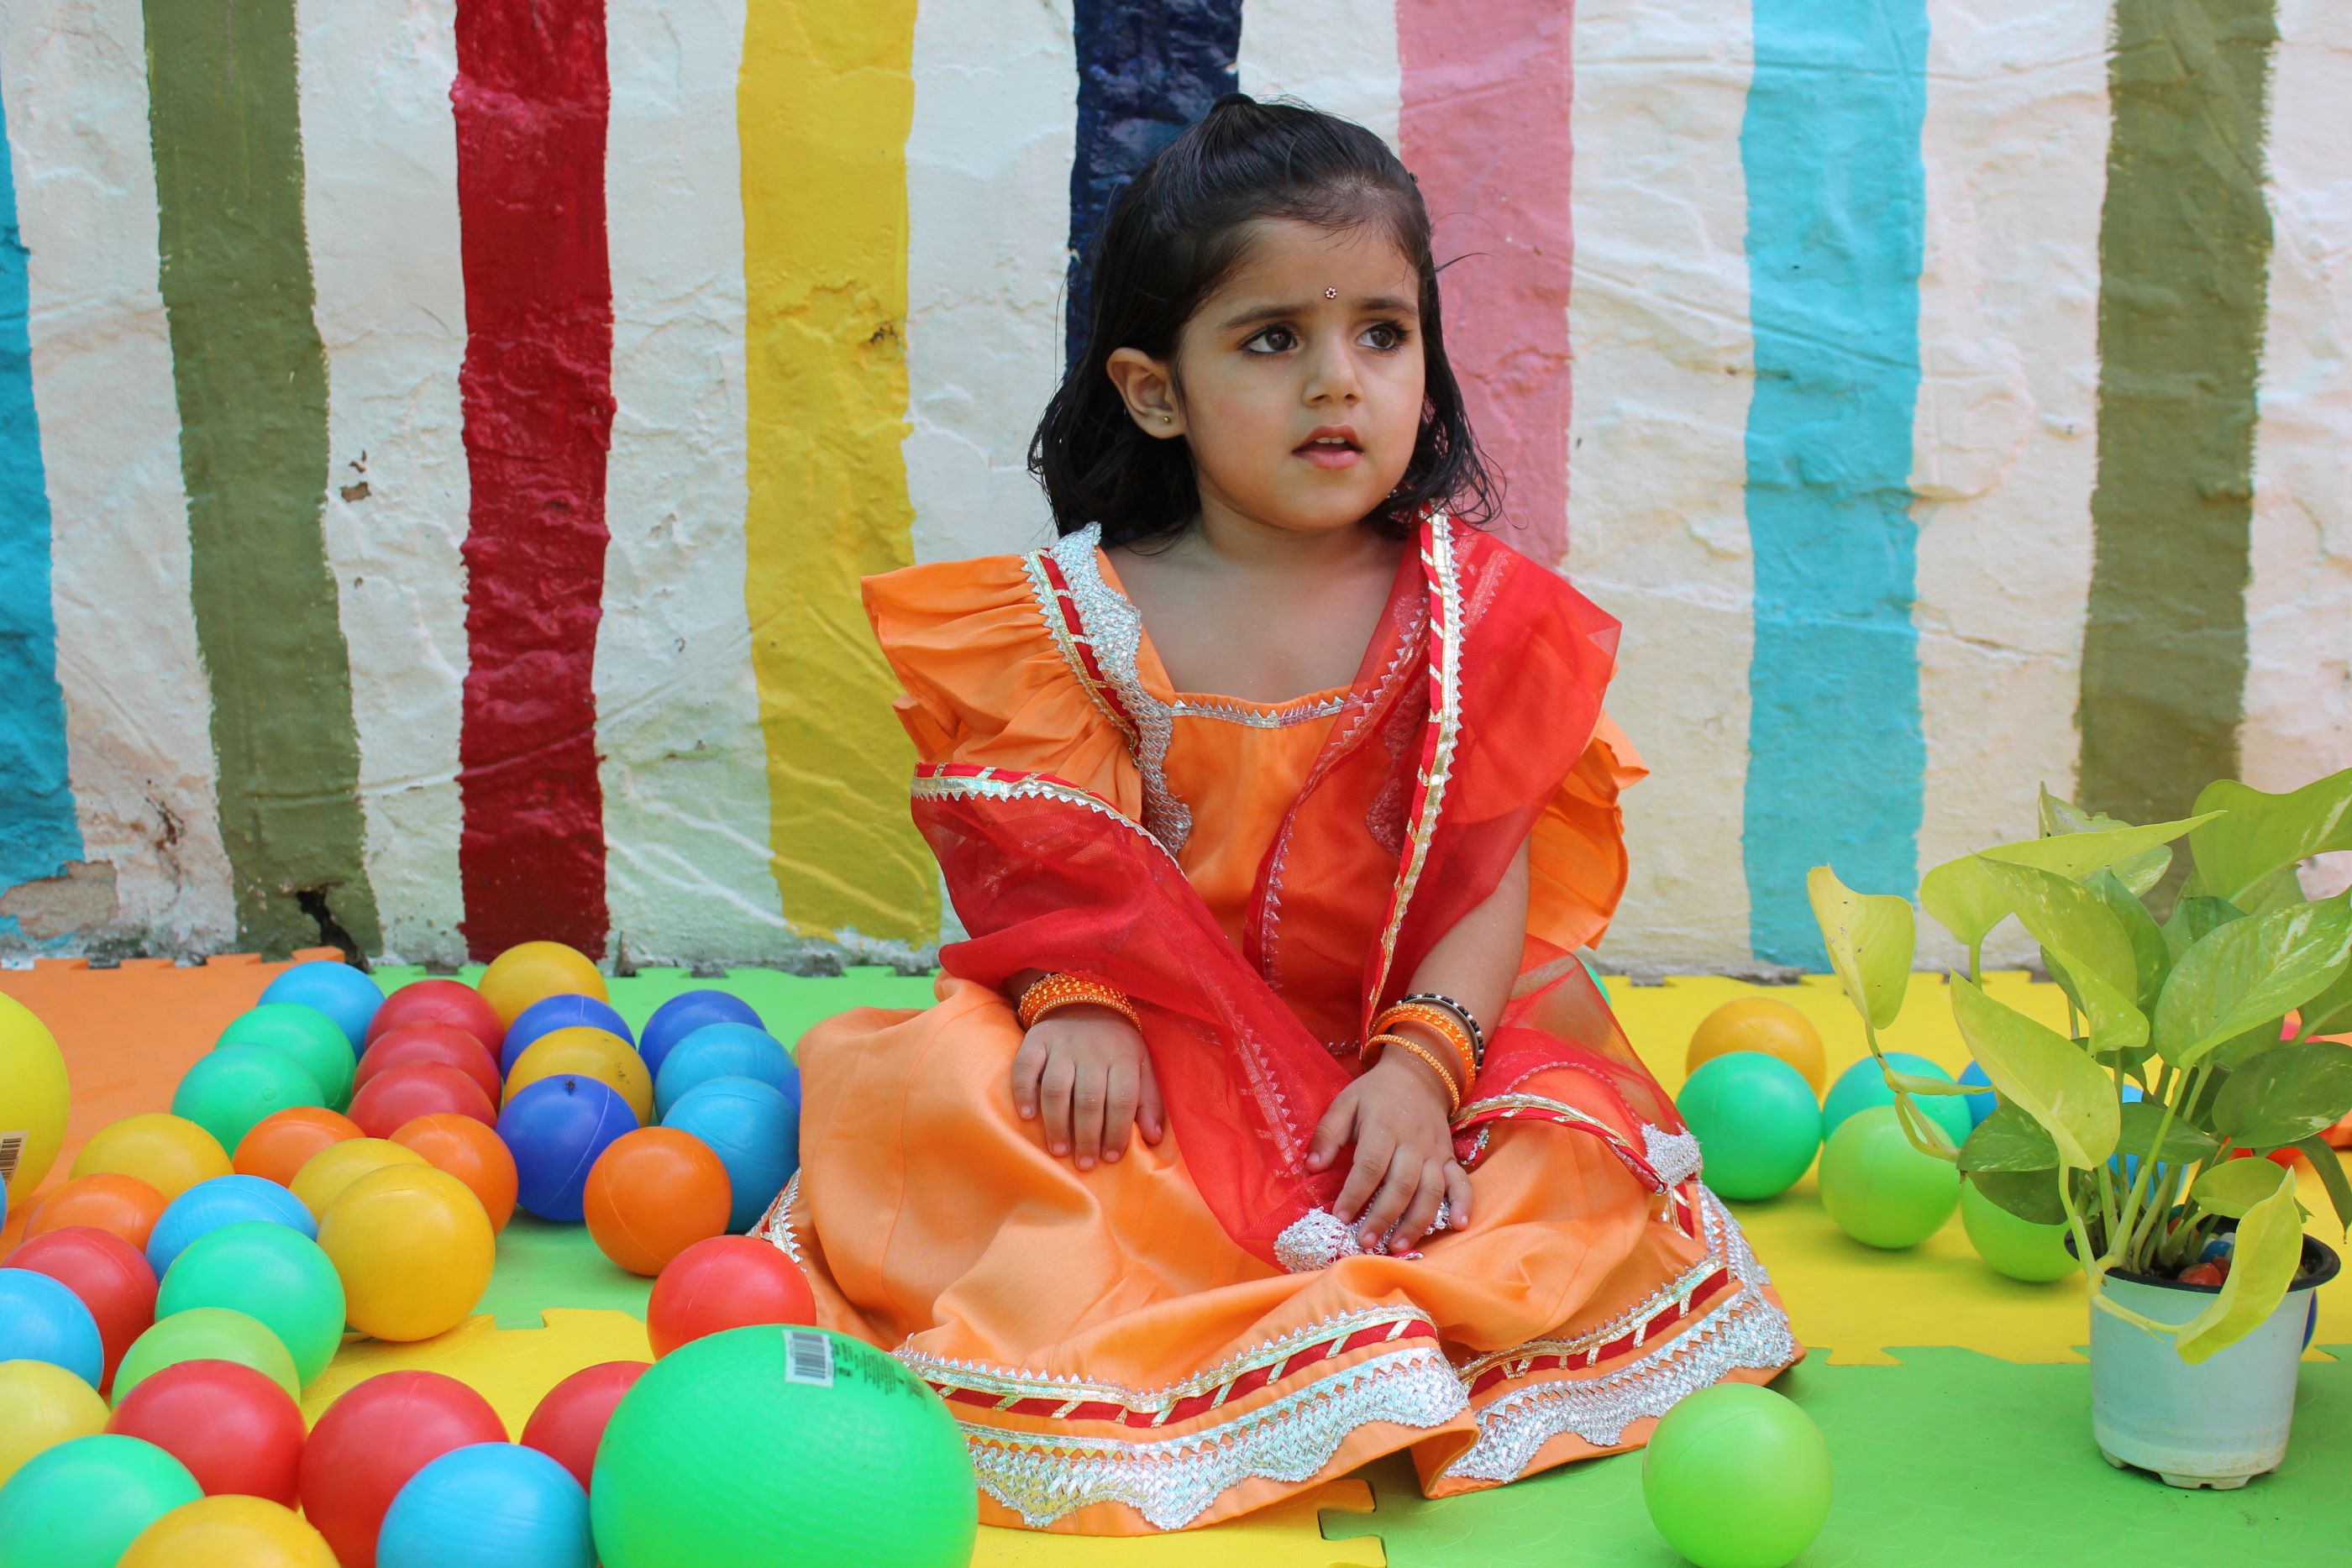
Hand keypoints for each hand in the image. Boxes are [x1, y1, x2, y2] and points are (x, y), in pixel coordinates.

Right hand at [1010, 1004, 1164, 1169]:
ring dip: (1057, 1123)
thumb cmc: (1116, 1045)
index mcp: (1123, 1057)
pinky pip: (1026, 1066)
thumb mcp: (1140, 1065)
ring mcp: (1062, 1044)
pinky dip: (1024, 1091)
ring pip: (1057, 1088)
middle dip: (1087, 1136)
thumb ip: (1148, 1100)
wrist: (1085, 1001)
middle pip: (1089, 1099)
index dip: (1116, 1131)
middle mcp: (1093, 1050)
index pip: (1122, 1099)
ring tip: (1059, 1151)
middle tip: (1085, 1164)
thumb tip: (1152, 1138)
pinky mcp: (1037, 1040)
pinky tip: (1027, 1115)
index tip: (1111, 1157)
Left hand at [1305, 1050, 1472, 1251]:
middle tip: (1366, 1242)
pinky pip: (1461, 1182)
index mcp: (1383, 1127)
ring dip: (1417, 1221)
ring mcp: (1435, 1151)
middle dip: (1383, 1216)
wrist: (1417, 1074)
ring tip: (1399, 1247)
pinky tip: (1459, 1226)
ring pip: (1431, 1190)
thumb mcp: (1345, 1103)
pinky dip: (1464, 1204)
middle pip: (1401, 1184)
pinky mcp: (1449, 1157)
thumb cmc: (1375, 1094)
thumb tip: (1312, 1166)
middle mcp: (1413, 1142)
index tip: (1340, 1217)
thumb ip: (1328, 1133)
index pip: (1370, 1165)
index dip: (1355, 1193)